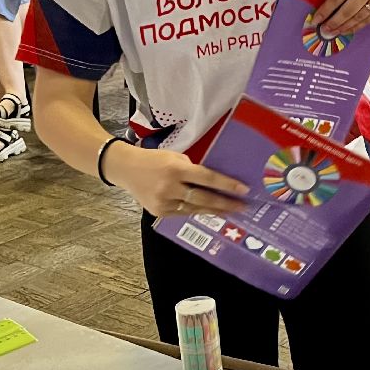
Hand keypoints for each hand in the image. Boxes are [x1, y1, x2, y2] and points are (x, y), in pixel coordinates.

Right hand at [102, 142, 247, 217]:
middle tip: (243, 207)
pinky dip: (197, 211)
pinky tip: (210, 211)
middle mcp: (170, 187)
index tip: (244, 190)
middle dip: (226, 203)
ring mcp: (164, 202)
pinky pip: (184, 212)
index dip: (227, 185)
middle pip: (204, 198)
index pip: (207, 178)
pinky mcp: (159, 212)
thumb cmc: (155, 159)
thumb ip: (193, 169)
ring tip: (231, 211)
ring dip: (215, 210)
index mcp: (176, 170)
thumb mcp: (175, 157)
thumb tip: (214, 182)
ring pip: (195, 208)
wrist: (126, 169)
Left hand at [312, 0, 369, 33]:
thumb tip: (331, 6)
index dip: (325, 10)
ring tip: (335, 32)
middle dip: (334, 22)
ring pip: (358, 17)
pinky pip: (369, 19)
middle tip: (324, 30)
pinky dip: (358, 26)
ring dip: (345, 27)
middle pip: (347, 10)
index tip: (317, 19)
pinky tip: (349, 29)